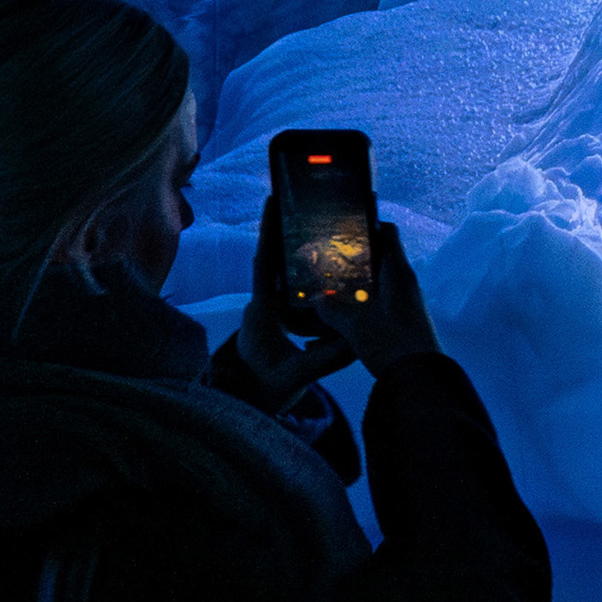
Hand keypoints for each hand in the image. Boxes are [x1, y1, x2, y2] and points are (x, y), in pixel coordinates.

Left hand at [234, 193, 339, 400]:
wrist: (245, 401)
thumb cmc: (265, 387)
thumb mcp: (297, 374)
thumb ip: (325, 357)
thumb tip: (357, 338)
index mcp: (262, 311)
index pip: (264, 264)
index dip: (268, 231)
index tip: (272, 200)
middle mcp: (259, 304)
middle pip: (270, 258)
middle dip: (282, 228)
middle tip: (296, 199)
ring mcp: (263, 309)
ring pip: (276, 271)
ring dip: (290, 247)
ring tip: (310, 222)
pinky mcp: (270, 315)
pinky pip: (282, 285)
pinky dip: (295, 270)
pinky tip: (314, 263)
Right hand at [302, 215, 441, 375]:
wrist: (421, 380)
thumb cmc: (393, 345)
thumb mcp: (356, 327)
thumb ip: (333, 310)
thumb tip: (317, 299)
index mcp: (398, 274)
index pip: (388, 233)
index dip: (369, 223)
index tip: (345, 222)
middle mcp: (404, 284)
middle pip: (377, 259)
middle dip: (351, 260)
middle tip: (323, 259)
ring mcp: (404, 304)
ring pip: (374, 285)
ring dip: (352, 287)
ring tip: (323, 292)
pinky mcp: (401, 323)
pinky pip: (376, 306)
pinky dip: (357, 308)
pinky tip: (334, 324)